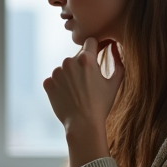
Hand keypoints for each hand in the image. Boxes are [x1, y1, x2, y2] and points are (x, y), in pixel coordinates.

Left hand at [43, 37, 124, 166]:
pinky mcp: (48, 83)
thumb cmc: (101, 105)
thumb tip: (114, 47)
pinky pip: (55, 79)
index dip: (95, 48)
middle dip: (82, 65)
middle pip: (77, 56)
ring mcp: (56, 72)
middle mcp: (68, 61)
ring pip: (65, 68)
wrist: (83, 125)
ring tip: (78, 92)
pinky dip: (60, 85)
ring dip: (70, 75)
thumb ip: (118, 61)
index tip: (97, 55)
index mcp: (86, 58)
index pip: (90, 41)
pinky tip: (68, 96)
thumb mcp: (114, 83)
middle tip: (88, 83)